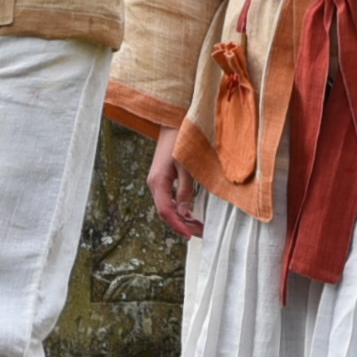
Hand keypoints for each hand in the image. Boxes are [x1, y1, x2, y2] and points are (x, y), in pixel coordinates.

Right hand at [146, 124, 205, 241]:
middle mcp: (155, 184)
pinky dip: (180, 207)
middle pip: (166, 212)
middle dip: (182, 224)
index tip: (191, 235)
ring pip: (168, 206)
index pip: (166, 211)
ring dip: (182, 217)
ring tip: (199, 226)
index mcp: (158, 182)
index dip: (178, 225)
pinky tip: (191, 212)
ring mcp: (158, 181)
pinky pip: (170, 198)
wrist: (173, 120)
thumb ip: (186, 189)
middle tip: (201, 232)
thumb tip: (185, 212)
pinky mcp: (164, 178)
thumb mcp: (187, 165)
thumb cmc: (181, 139)